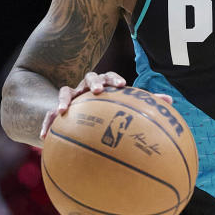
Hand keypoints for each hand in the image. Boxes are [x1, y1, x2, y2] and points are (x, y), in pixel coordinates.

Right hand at [39, 71, 173, 139]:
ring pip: (65, 92)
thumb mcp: (124, 111)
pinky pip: (48, 117)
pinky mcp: (56, 112)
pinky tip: (44, 137)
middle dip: (94, 83)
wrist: (80, 120)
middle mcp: (87, 89)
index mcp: (105, 87)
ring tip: (64, 109)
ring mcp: (71, 99)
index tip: (121, 86)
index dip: (114, 80)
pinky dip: (46, 124)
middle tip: (98, 91)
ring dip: (65, 98)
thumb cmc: (107, 114)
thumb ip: (144, 106)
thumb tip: (170, 101)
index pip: (110, 77)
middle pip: (89, 78)